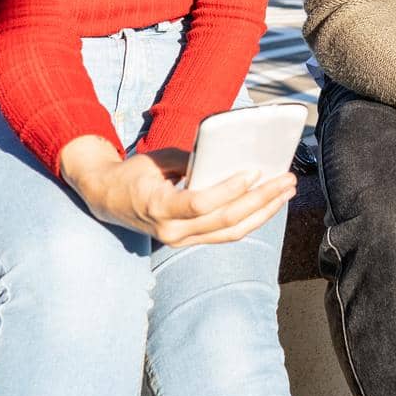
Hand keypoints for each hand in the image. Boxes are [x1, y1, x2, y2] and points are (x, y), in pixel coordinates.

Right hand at [58, 137, 295, 246]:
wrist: (109, 201)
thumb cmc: (135, 174)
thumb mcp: (156, 159)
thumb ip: (189, 158)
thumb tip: (224, 155)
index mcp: (160, 208)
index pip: (202, 204)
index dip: (231, 190)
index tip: (254, 172)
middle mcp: (173, 232)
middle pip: (225, 220)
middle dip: (261, 200)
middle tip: (286, 181)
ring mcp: (182, 240)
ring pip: (232, 232)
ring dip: (263, 212)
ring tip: (285, 193)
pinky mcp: (191, 240)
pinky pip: (226, 234)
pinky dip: (250, 219)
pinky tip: (268, 204)